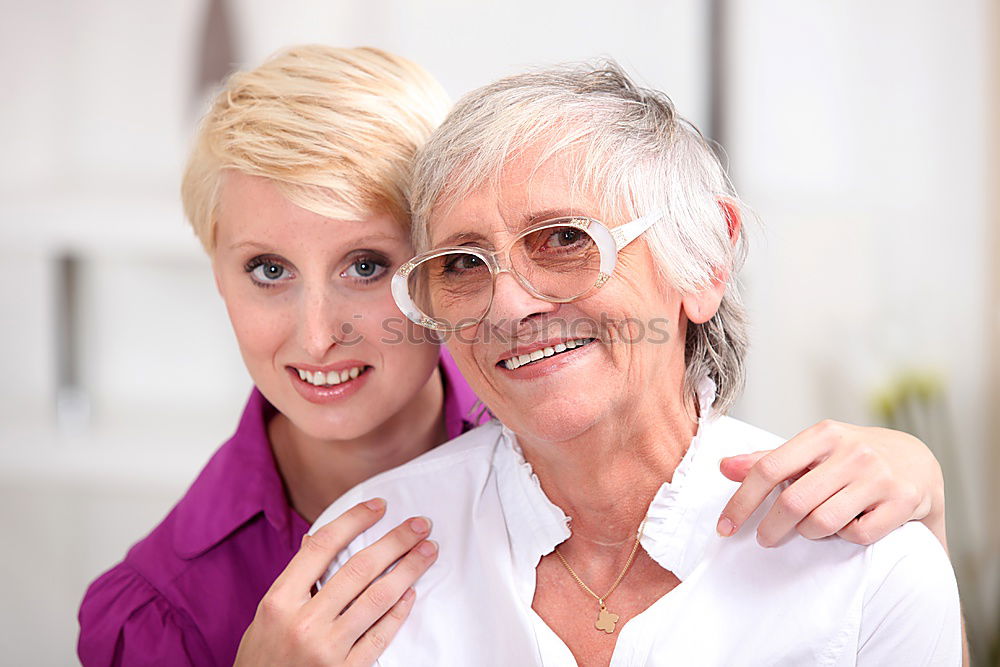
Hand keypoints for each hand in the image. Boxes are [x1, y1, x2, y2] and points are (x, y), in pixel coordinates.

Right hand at [234, 498, 437, 665]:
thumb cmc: (263, 660)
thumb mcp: (266, 617)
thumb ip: (293, 582)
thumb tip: (314, 542)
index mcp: (279, 602)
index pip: (321, 547)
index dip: (353, 521)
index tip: (378, 506)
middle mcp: (303, 623)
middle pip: (358, 569)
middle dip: (395, 541)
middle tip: (420, 524)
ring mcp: (327, 649)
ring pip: (377, 599)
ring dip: (408, 570)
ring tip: (428, 551)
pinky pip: (379, 637)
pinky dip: (398, 612)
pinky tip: (411, 593)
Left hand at [715, 420, 945, 548]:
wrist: (918, 461)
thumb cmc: (852, 457)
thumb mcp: (812, 450)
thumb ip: (769, 460)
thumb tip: (724, 468)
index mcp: (823, 434)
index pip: (768, 469)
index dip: (742, 502)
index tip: (725, 527)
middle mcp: (853, 452)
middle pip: (793, 502)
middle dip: (771, 527)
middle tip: (765, 539)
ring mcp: (879, 477)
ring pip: (822, 522)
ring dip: (809, 532)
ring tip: (811, 528)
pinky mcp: (903, 501)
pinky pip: (856, 535)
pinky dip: (844, 537)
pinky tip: (848, 526)